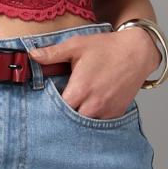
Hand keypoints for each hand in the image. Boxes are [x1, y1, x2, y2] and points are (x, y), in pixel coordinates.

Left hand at [29, 29, 159, 118]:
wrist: (136, 52)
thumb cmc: (105, 47)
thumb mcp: (76, 45)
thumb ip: (53, 53)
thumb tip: (31, 55)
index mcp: (81, 89)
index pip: (58, 108)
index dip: (51, 104)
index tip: (48, 96)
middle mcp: (94, 104)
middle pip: (70, 119)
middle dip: (63, 112)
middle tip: (58, 101)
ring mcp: (107, 111)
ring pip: (85, 123)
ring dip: (78, 115)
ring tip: (74, 102)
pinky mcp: (117, 113)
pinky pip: (99, 122)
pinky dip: (92, 116)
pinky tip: (88, 104)